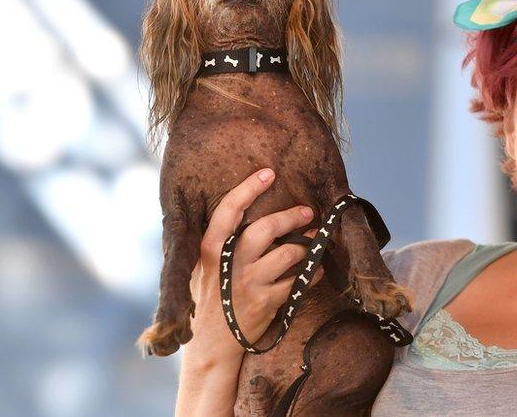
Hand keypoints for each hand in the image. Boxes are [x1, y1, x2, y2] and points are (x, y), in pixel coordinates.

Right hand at [188, 168, 320, 361]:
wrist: (210, 343)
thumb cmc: (208, 298)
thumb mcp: (200, 267)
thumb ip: (215, 241)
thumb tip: (236, 210)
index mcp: (209, 250)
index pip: (228, 211)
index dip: (248, 189)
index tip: (268, 173)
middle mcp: (229, 264)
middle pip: (266, 229)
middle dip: (292, 217)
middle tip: (307, 212)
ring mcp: (249, 284)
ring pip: (288, 254)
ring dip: (307, 245)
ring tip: (315, 240)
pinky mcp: (267, 303)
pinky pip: (298, 281)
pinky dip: (312, 273)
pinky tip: (316, 269)